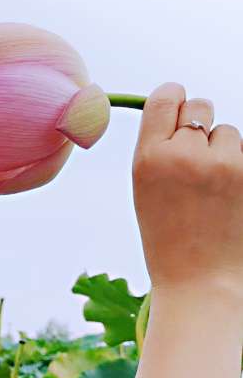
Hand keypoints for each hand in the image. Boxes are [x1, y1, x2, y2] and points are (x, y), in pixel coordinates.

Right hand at [132, 83, 242, 301]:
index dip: (173, 97)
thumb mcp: (144, 189)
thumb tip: (178, 110)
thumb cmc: (168, 238)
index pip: (165, 97)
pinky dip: (240, 167)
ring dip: (223, 149)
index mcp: (149, 157)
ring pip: (227, 132)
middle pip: (199, 106)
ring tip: (213, 186)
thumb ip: (157, 149)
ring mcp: (224, 164)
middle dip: (198, 124)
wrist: (202, 280)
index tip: (175, 108)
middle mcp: (185, 154)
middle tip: (195, 154)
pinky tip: (230, 195)